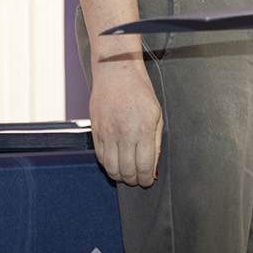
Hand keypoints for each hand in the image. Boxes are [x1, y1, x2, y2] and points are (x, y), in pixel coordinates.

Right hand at [88, 61, 163, 187]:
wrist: (116, 72)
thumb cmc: (139, 91)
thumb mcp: (156, 116)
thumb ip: (156, 144)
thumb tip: (152, 169)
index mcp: (143, 130)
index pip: (144, 167)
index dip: (146, 180)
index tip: (148, 180)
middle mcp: (124, 133)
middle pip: (127, 172)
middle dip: (134, 180)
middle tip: (138, 178)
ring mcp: (107, 133)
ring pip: (111, 168)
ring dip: (120, 176)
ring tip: (126, 173)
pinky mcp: (95, 131)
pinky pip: (100, 157)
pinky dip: (108, 164)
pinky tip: (115, 161)